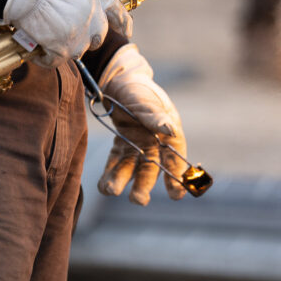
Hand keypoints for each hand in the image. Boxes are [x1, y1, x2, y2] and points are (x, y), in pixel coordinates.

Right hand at [3, 0, 131, 67]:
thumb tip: (78, 0)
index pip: (118, 12)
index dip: (123, 23)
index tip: (126, 31)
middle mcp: (95, 19)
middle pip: (99, 36)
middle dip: (87, 36)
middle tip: (67, 30)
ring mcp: (80, 37)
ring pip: (78, 50)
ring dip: (65, 46)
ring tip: (47, 34)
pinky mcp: (63, 51)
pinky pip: (55, 60)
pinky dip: (45, 57)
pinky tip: (37, 51)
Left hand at [96, 44, 186, 204]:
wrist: (117, 80)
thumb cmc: (138, 89)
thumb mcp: (147, 100)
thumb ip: (156, 116)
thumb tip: (170, 131)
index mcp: (168, 133)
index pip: (176, 159)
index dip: (177, 177)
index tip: (176, 195)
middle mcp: (154, 144)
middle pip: (151, 169)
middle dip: (144, 186)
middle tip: (137, 200)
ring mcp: (137, 145)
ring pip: (131, 169)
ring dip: (122, 182)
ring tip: (110, 190)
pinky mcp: (121, 145)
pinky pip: (116, 162)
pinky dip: (110, 173)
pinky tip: (102, 185)